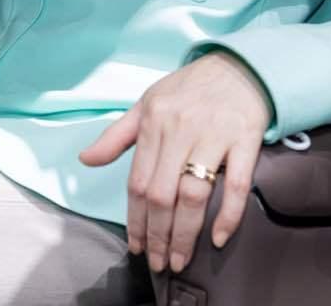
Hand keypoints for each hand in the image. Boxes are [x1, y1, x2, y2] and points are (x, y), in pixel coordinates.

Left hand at [79, 52, 272, 273]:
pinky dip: (228, 214)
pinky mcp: (245, 140)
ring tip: (180, 259)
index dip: (134, 219)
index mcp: (154, 122)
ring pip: (194, 194)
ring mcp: (214, 135)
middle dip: (157, 234)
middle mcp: (180, 130)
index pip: (137, 182)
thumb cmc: (190, 88)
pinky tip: (218, 237)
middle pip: (162, 194)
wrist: (239, 67)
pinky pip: (238, 184)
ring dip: (185, 233)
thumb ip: (117, 136)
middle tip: (157, 262)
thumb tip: (86, 160)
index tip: (135, 246)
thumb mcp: (146, 103)